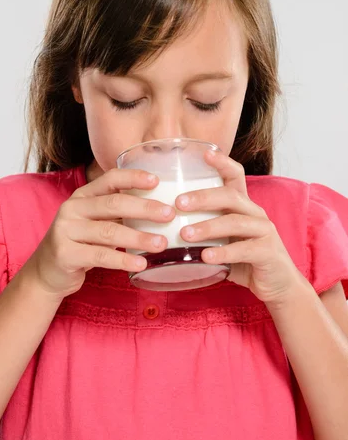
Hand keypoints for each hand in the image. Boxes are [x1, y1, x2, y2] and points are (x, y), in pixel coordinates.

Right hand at [22, 168, 174, 300]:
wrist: (47, 271)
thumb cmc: (80, 243)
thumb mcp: (94, 222)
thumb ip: (117, 213)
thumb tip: (160, 209)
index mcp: (82, 195)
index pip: (109, 179)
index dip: (133, 177)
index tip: (157, 181)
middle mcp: (72, 208)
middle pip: (113, 204)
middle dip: (144, 208)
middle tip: (169, 214)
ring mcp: (66, 231)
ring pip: (109, 232)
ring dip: (139, 238)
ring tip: (161, 243)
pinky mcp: (65, 254)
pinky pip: (100, 256)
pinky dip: (123, 261)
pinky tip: (141, 264)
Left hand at [176, 149, 305, 305]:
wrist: (277, 286)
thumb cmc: (243, 260)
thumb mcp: (223, 240)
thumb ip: (202, 229)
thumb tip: (161, 224)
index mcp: (243, 206)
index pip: (235, 175)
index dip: (222, 162)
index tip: (203, 153)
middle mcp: (255, 213)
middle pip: (230, 196)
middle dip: (203, 197)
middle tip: (178, 204)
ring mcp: (264, 232)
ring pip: (236, 221)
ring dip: (208, 226)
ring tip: (185, 234)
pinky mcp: (268, 253)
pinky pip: (244, 249)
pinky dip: (223, 253)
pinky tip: (205, 257)